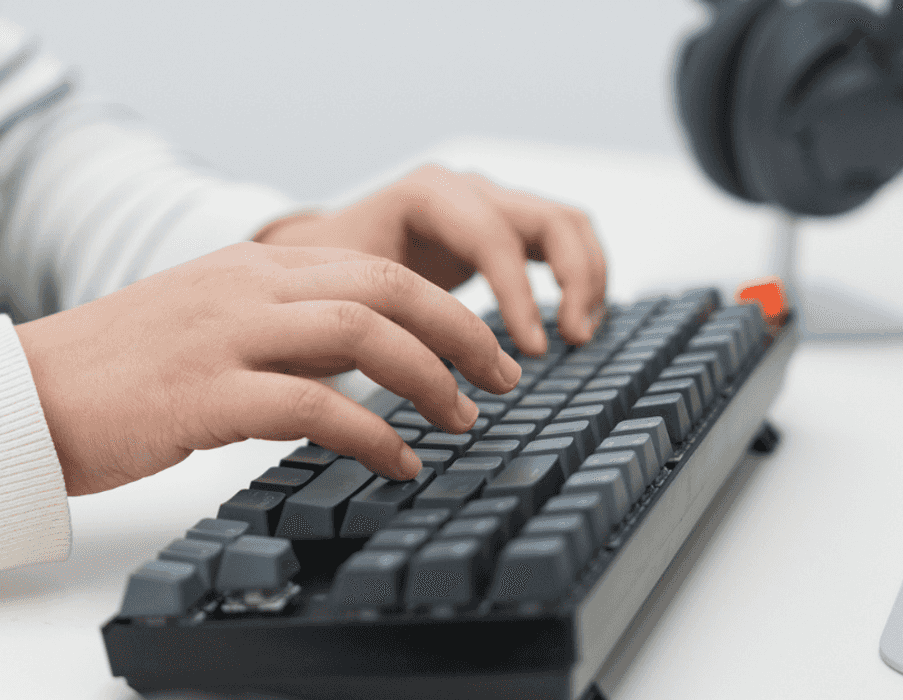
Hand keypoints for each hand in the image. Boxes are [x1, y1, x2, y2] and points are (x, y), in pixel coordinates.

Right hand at [15, 242, 520, 495]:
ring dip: (428, 379)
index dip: (444, 307)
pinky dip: (372, 433)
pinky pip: (312, 406)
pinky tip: (400, 461)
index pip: (374, 267)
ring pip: (359, 334)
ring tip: (465, 419)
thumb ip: (279, 324)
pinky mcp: (202, 394)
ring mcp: (224, 335)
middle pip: (383, 288)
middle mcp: (247, 287)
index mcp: (253, 266)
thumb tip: (354, 358)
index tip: (483, 347)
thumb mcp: (209, 318)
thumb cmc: (120, 368)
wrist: (27, 395)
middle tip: (502, 378)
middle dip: (459, 332)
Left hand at [256, 165, 607, 355]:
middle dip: (573, 281)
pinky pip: (562, 241)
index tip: (531, 351)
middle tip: (572, 341)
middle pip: (551, 219)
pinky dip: (579, 279)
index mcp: (426, 195)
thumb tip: (427, 388)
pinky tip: (572, 325)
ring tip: (579, 336)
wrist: (315, 252)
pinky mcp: (502, 226)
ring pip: (568, 225)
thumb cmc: (321, 276)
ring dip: (587, 279)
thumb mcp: (343, 294)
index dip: (519, 295)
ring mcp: (489, 203)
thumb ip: (386, 327)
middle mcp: (466, 189)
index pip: (493, 238)